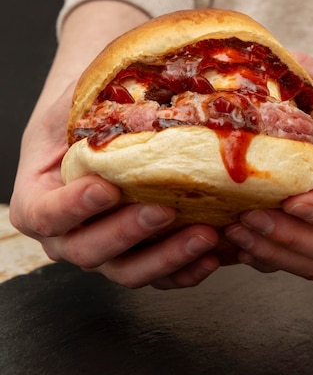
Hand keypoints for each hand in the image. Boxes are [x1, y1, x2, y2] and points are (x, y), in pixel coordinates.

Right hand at [10, 84, 219, 288]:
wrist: (92, 132)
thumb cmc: (78, 117)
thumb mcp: (73, 104)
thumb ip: (89, 107)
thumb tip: (134, 97)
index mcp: (38, 200)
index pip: (46, 214)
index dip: (74, 207)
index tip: (105, 187)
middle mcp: (66, 235)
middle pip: (87, 250)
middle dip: (128, 232)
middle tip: (163, 209)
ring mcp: (103, 251)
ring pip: (127, 271)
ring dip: (166, 257)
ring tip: (204, 235)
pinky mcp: (136, 258)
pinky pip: (158, 278)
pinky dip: (186, 270)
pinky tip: (212, 255)